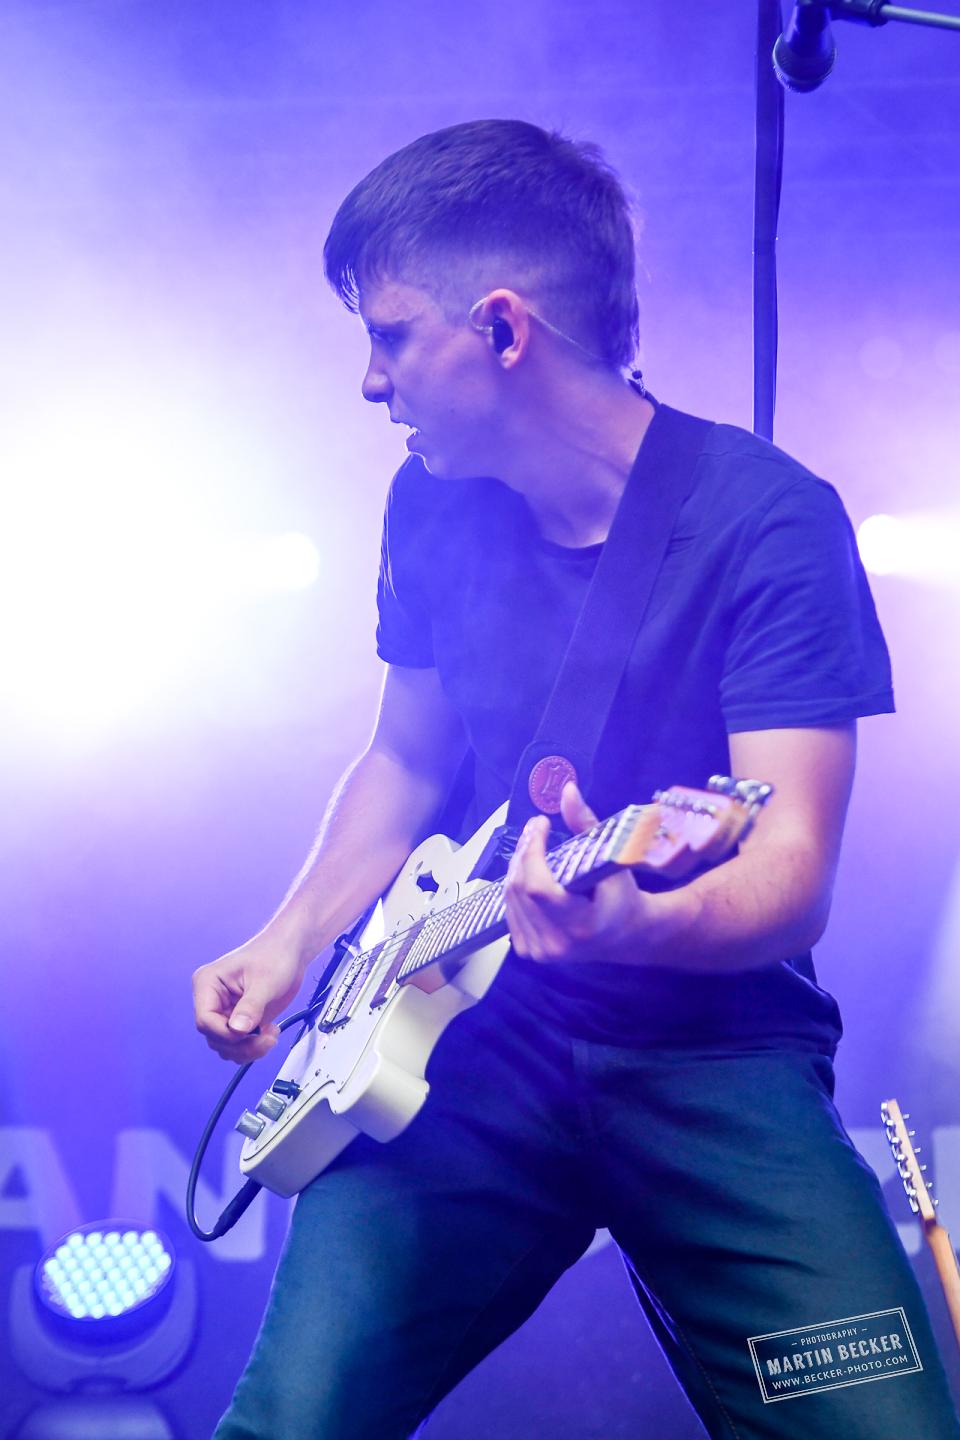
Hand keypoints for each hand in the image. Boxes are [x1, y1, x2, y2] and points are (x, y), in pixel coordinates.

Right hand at [192, 931, 304, 1062]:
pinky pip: (238, 1045)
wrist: (291, 953)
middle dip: (241, 1044)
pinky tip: (270, 1034)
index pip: (205, 1020)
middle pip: (215, 1037)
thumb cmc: (275, 955)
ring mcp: (225, 1012)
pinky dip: (253, 1047)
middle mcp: (212, 1000)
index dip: (226, 1033)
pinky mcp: (239, 1021)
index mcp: (207, 984)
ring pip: (225, 1046)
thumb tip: (238, 1030)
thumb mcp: (264, 982)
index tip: (250, 1032)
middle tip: (268, 1038)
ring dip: (248, 1049)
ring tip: (271, 1035)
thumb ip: (250, 1007)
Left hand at [503, 782, 648, 964]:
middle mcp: (556, 945)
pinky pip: (510, 911)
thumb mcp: (613, 862)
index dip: (532, 851)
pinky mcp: (528, 952)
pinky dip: (516, 887)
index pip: (537, 888)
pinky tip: (528, 870)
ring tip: (532, 844)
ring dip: (518, 866)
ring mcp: (539, 952)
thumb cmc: (622, 898)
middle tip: (535, 829)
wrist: (625, 936)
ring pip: (510, 898)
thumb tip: (567, 791)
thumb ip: (587, 826)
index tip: (541, 824)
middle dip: (524, 852)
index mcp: (580, 927)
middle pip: (520, 890)